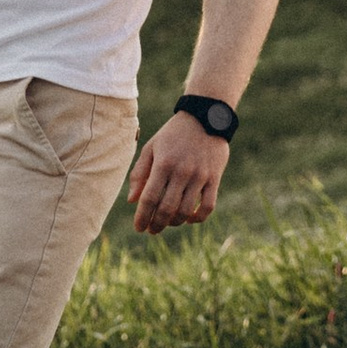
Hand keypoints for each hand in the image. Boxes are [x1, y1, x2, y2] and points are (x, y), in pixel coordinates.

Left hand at [126, 115, 229, 234]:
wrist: (205, 117)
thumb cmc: (173, 134)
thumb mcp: (152, 147)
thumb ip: (140, 173)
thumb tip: (132, 201)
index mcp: (163, 163)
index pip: (149, 198)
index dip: (142, 217)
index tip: (139, 228)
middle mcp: (181, 171)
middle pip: (167, 209)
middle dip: (156, 224)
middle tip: (151, 230)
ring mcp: (200, 176)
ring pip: (186, 211)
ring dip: (174, 223)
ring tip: (167, 223)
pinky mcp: (214, 178)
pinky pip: (208, 206)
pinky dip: (197, 218)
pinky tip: (188, 218)